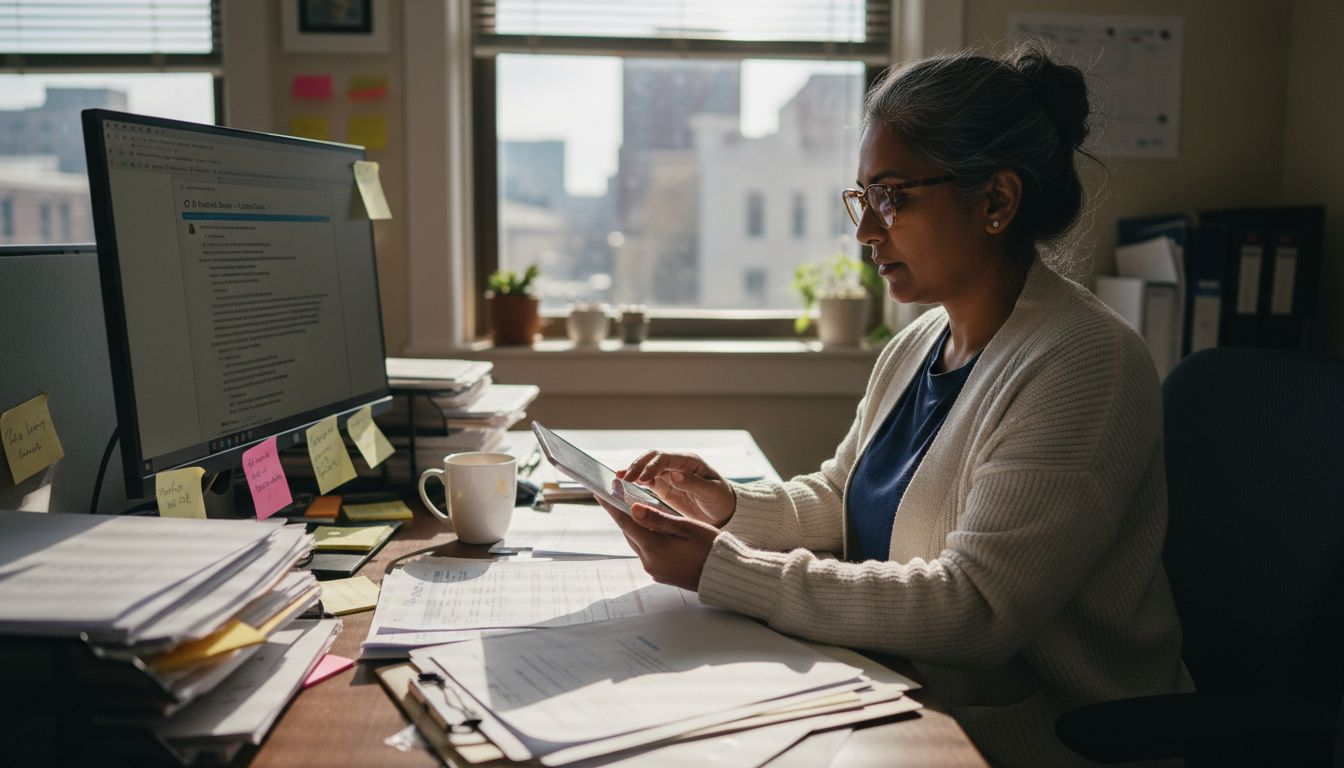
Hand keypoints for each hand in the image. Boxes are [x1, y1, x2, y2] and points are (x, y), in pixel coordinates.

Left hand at [599, 500, 719, 591]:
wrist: (725, 575)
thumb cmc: (710, 548)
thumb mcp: (686, 527)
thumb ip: (658, 518)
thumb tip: (633, 509)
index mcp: (654, 549)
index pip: (626, 523)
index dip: (611, 505)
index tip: (599, 491)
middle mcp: (649, 562)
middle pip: (630, 532)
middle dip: (623, 513)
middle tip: (616, 494)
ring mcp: (655, 570)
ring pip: (638, 541)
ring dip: (636, 525)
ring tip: (633, 507)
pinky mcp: (662, 573)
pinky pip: (648, 551)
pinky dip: (646, 537)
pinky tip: (651, 527)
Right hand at [620, 451, 735, 526]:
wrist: (724, 512)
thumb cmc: (721, 500)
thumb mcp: (711, 493)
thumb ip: (693, 483)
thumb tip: (674, 474)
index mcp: (689, 462)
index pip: (665, 458)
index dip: (651, 466)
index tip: (641, 478)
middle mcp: (676, 464)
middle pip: (652, 458)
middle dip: (637, 466)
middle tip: (624, 479)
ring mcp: (668, 474)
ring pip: (646, 467)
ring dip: (632, 472)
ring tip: (618, 480)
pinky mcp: (663, 486)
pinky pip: (646, 480)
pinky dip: (634, 481)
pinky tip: (621, 484)